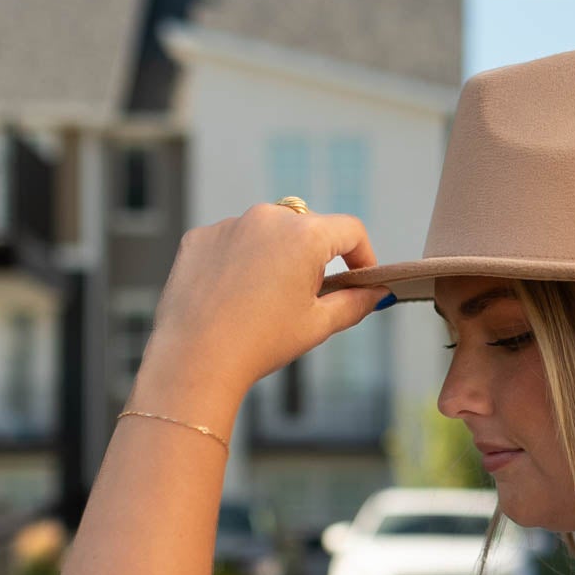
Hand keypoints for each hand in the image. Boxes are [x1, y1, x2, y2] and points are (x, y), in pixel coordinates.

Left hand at [146, 203, 390, 394]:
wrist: (197, 357)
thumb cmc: (262, 343)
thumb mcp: (318, 325)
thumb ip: (355, 304)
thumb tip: (378, 293)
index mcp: (304, 235)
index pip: (350, 230)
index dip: (364, 256)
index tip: (361, 279)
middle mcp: (268, 217)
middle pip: (307, 229)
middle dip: (314, 259)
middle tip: (306, 301)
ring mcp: (230, 224)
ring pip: (266, 234)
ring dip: (275, 258)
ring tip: (263, 304)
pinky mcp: (201, 237)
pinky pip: (231, 242)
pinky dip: (239, 263)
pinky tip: (233, 298)